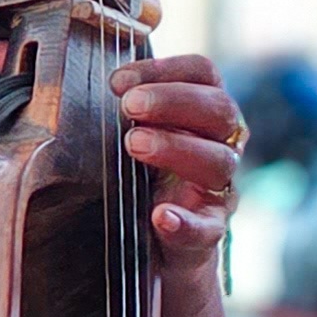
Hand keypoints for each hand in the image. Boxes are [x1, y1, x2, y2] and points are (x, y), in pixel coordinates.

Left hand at [111, 41, 243, 261]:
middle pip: (219, 110)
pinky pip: (206, 227)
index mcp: (205, 113)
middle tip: (129, 106)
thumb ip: (129, 106)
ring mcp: (218, 190)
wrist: (155, 247)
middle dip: (172, 101)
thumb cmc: (142, 177)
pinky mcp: (208, 232)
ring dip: (176, 148)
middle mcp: (221, 145)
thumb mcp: (137, 134)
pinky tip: (161, 215)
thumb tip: (95, 70)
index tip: (119, 81)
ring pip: (218, 162)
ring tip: (134, 146)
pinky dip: (184, 221)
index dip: (166, 69)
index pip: (204, 74)